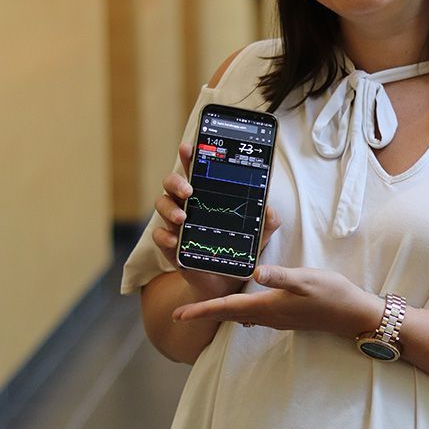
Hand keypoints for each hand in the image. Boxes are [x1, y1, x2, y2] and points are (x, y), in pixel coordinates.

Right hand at [152, 142, 280, 301]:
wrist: (225, 280)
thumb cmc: (238, 249)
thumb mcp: (257, 235)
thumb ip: (266, 221)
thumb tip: (270, 209)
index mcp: (205, 196)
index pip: (195, 171)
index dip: (190, 157)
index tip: (189, 148)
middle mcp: (186, 205)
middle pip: (172, 184)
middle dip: (176, 182)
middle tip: (189, 191)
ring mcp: (175, 224)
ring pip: (161, 205)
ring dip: (169, 209)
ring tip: (182, 218)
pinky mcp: (170, 246)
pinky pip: (158, 236)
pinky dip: (164, 237)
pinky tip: (175, 241)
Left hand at [171, 264, 383, 338]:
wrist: (352, 314)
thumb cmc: (331, 294)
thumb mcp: (307, 280)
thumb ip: (281, 276)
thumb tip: (256, 272)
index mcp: (267, 306)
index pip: (226, 309)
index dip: (200, 311)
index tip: (177, 315)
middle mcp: (266, 316)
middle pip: (227, 315)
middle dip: (203, 314)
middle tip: (179, 314)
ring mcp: (275, 319)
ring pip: (238, 316)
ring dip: (219, 313)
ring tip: (201, 308)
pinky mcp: (284, 317)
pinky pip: (251, 315)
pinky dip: (237, 310)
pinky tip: (239, 304)